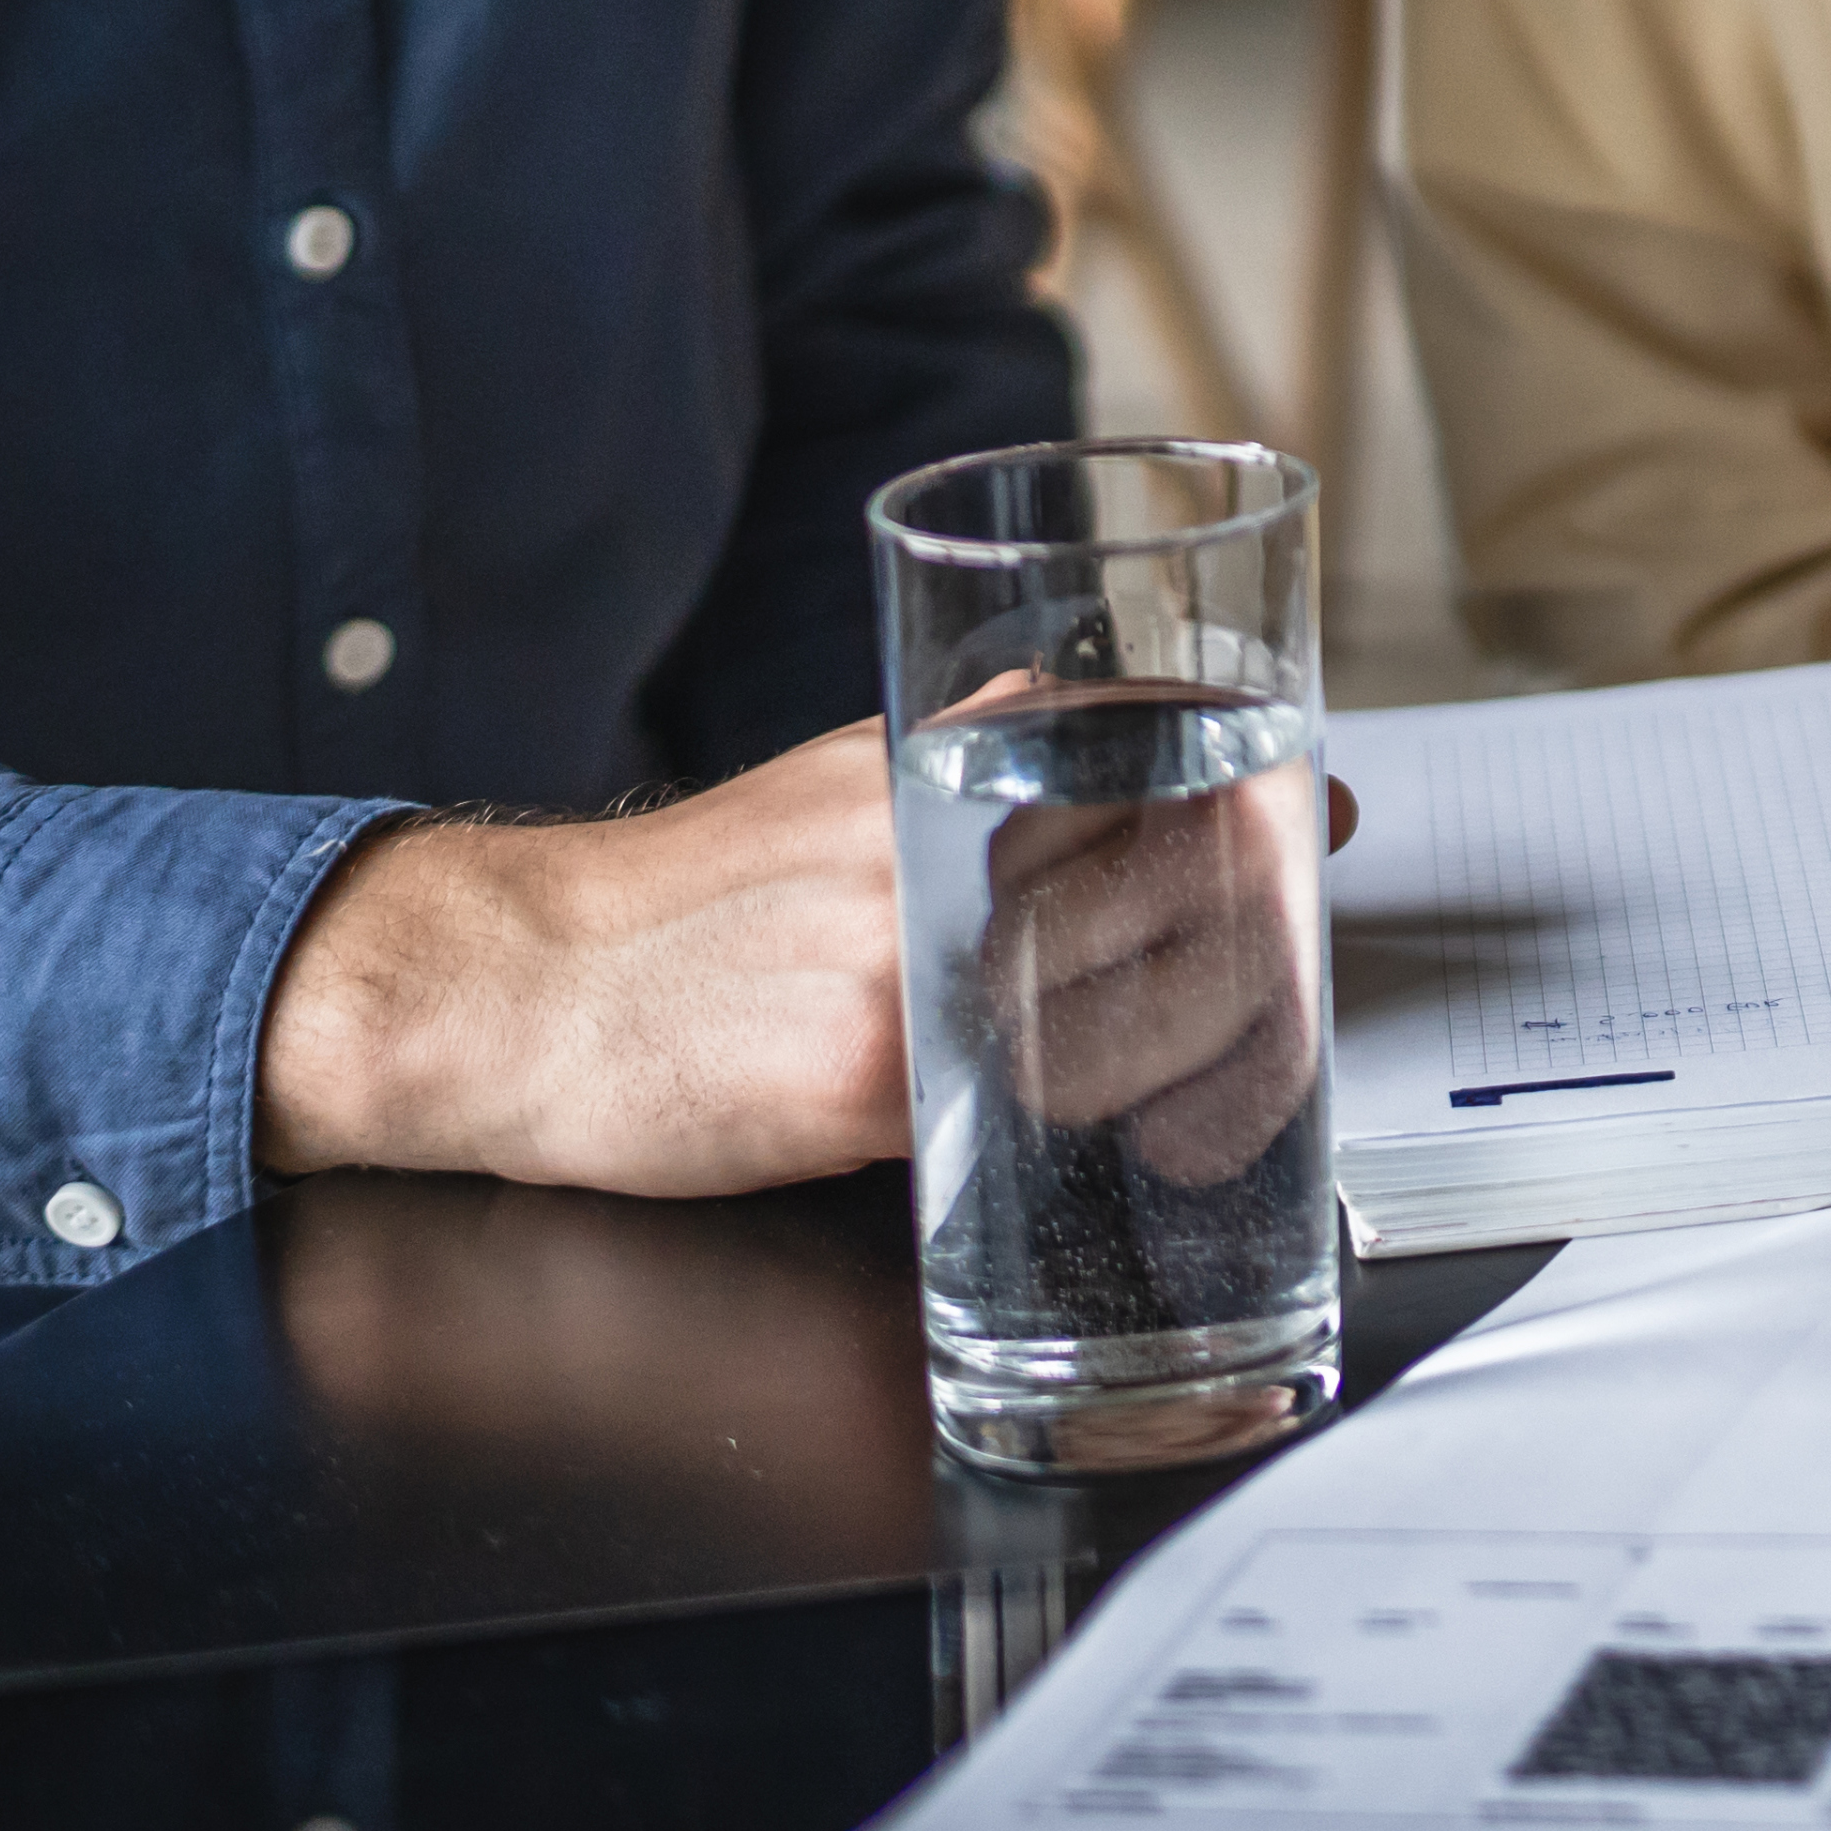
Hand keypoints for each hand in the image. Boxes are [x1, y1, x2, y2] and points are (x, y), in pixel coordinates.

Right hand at [249, 723, 1365, 1197]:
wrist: (511, 993)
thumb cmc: (679, 903)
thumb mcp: (829, 782)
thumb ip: (964, 761)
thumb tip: (1112, 720)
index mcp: (916, 774)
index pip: (1130, 752)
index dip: (1244, 783)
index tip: (1318, 805)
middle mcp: (923, 856)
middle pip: (1160, 869)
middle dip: (1257, 904)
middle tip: (1304, 929)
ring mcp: (904, 974)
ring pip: (1130, 989)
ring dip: (1220, 1011)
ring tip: (1260, 1024)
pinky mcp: (874, 1087)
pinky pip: (1047, 1098)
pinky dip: (1125, 1103)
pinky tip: (1169, 1110)